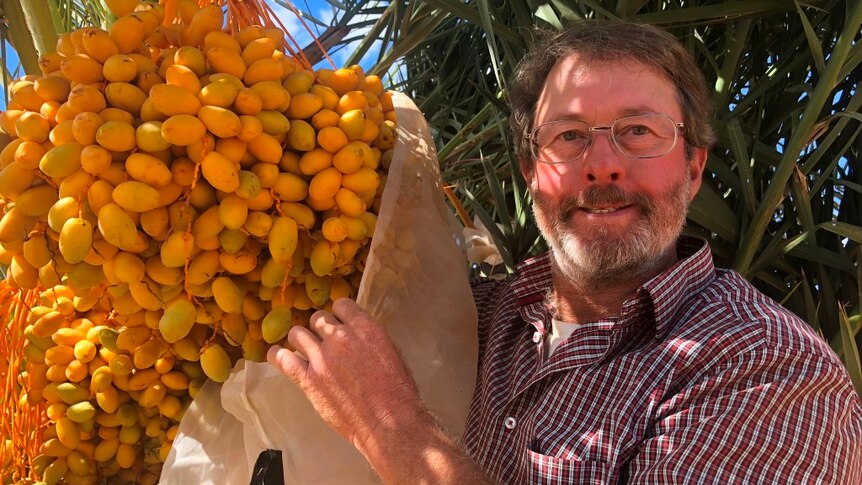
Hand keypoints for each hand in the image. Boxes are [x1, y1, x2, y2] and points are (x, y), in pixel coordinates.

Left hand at [267, 298, 426, 452]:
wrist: (388, 422)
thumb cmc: (397, 391)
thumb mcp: (390, 352)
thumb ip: (368, 338)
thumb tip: (354, 335)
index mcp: (364, 328)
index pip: (341, 304)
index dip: (339, 315)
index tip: (338, 324)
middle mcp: (340, 337)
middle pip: (318, 318)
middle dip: (320, 329)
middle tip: (324, 342)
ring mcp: (321, 358)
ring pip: (297, 333)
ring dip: (301, 340)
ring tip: (304, 349)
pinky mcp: (308, 380)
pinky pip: (283, 359)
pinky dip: (278, 355)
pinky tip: (278, 355)